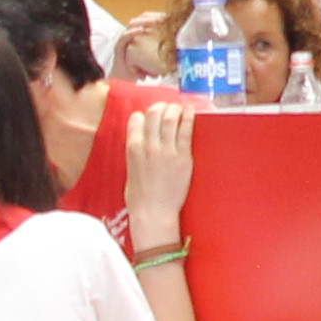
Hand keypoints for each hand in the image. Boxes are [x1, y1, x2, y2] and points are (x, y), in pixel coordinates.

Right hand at [120, 98, 198, 249]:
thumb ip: (135, 154)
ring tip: (179, 108)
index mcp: (133, 149)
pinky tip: (190, 112)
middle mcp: (149, 146)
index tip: (149, 115)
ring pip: (171, 118)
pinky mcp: (183, 157)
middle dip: (160, 107)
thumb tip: (140, 145)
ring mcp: (167, 150)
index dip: (143, 115)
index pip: (136, 119)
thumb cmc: (139, 198)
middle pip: (154, 114)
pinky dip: (188, 118)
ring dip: (175, 109)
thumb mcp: (129, 171)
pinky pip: (186, 131)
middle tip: (166, 108)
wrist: (153, 213)